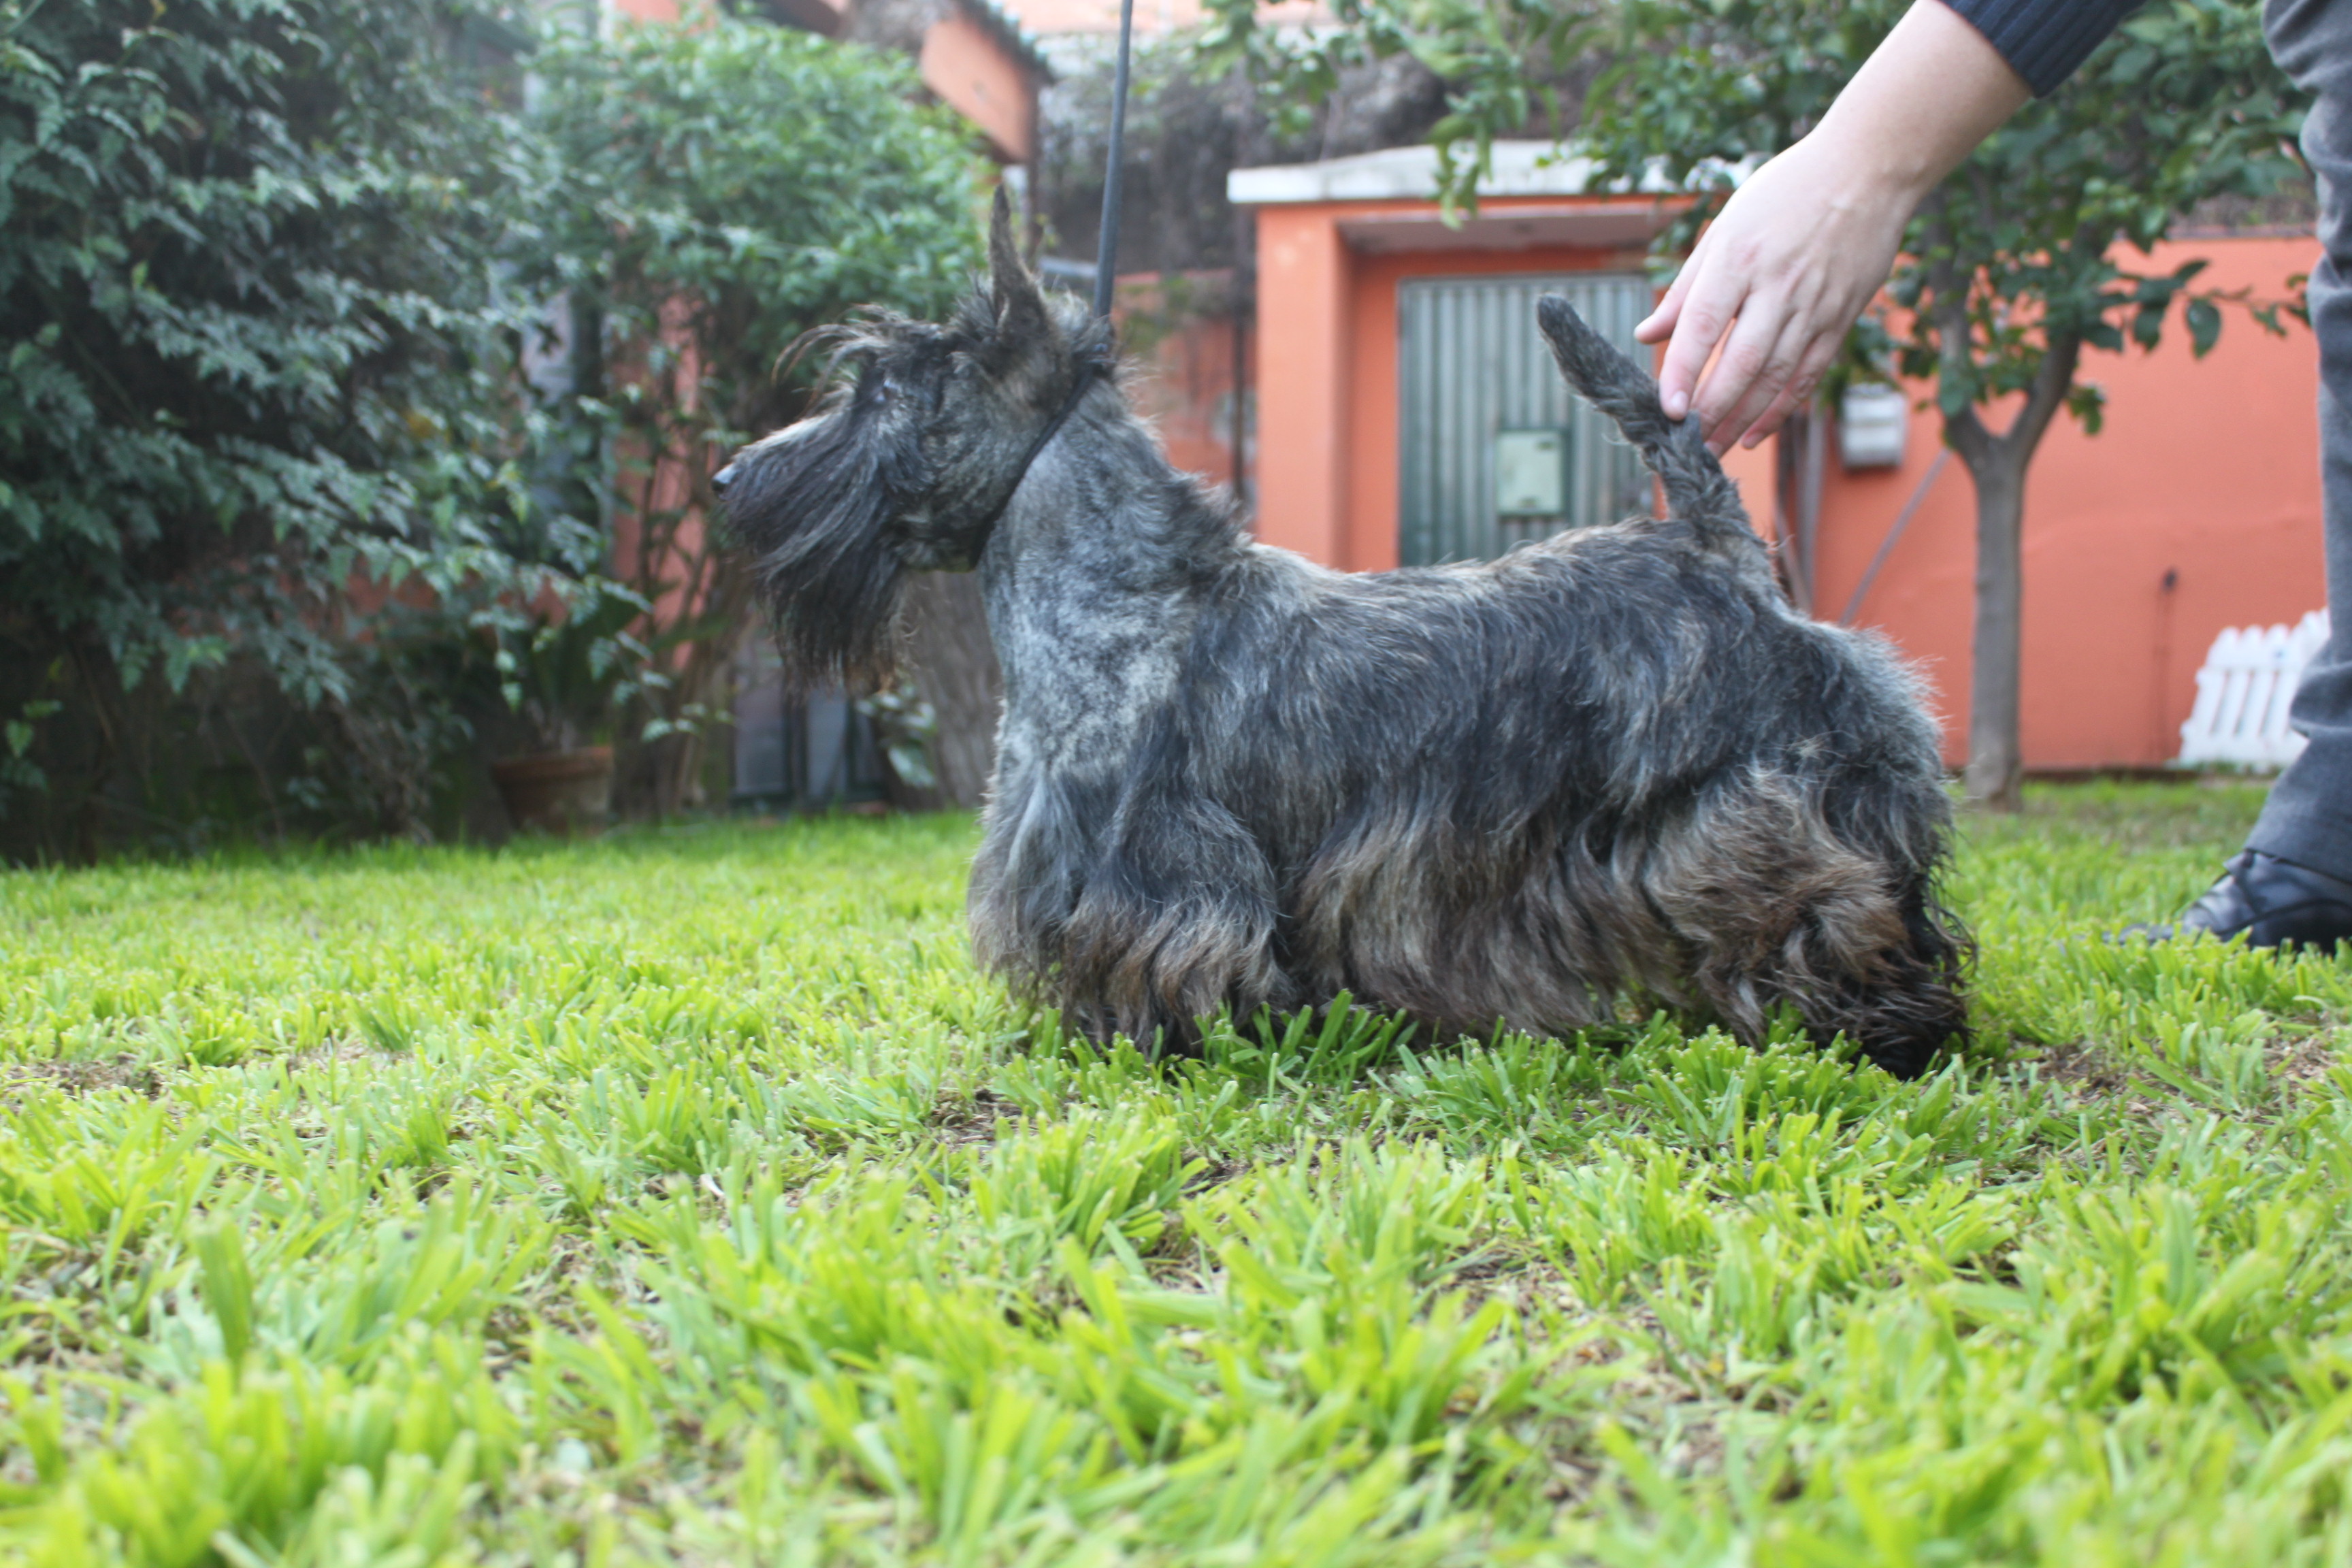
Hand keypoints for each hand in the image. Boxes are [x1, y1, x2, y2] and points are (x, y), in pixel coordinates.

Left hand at [1635, 137, 1914, 452]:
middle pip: (1742, 362)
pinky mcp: (1841, 317)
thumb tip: (1646, 336)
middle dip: (1712, 411)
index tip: (1667, 409)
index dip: (1684, 370)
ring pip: (1776, 377)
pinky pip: (1807, 374)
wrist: (1868, 169)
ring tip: (1714, 451)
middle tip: (1686, 446)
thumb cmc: (1784, 194)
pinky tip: (1755, 433)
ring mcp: (1814, 304)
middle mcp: (1778, 284)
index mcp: (1739, 257)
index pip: (1704, 324)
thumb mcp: (1725, 228)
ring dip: (1742, 421)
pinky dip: (1781, 409)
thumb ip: (1685, 287)